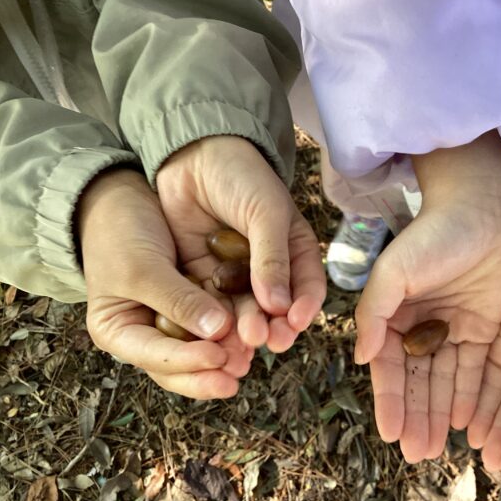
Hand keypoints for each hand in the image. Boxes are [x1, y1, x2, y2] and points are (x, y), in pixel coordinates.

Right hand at [80, 169, 249, 398]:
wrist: (120, 202)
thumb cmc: (121, 234)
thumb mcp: (144, 268)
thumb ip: (178, 301)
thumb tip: (216, 331)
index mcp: (117, 331)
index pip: (155, 358)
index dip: (188, 362)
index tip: (220, 358)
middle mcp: (144, 333)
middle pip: (178, 366)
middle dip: (209, 372)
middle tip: (239, 373)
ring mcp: (170, 321)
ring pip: (199, 348)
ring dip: (226, 354)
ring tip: (251, 358)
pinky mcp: (193, 304)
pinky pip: (214, 322)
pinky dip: (233, 328)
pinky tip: (255, 330)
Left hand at [156, 136, 325, 352]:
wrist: (193, 154)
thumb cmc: (242, 177)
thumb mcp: (266, 213)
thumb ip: (272, 259)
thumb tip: (279, 307)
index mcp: (294, 250)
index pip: (307, 287)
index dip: (304, 308)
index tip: (295, 324)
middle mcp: (268, 267)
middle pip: (275, 307)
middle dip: (271, 326)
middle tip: (265, 341)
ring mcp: (235, 273)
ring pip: (242, 311)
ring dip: (243, 331)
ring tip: (240, 346)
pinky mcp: (203, 274)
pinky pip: (210, 303)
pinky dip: (212, 321)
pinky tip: (212, 335)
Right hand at [355, 132, 500, 462]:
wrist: (480, 210)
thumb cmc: (430, 235)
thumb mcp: (394, 272)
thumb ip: (374, 314)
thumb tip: (362, 358)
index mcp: (393, 316)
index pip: (389, 367)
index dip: (390, 400)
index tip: (390, 432)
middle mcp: (420, 328)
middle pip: (417, 382)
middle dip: (415, 417)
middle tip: (416, 454)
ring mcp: (453, 330)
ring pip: (445, 382)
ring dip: (439, 415)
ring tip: (435, 449)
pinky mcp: (483, 329)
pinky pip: (475, 371)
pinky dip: (468, 397)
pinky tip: (464, 424)